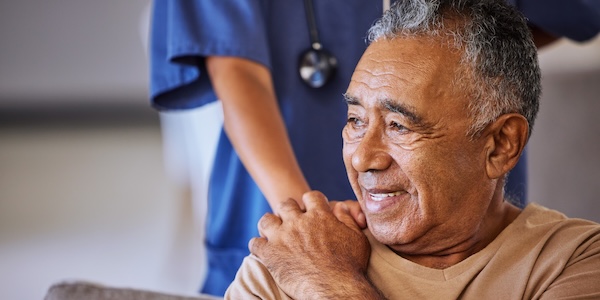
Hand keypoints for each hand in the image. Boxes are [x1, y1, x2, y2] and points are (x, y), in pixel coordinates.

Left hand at [249, 191, 380, 298]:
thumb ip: (347, 219)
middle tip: (291, 222)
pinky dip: (258, 245)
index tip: (311, 210)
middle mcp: (299, 222)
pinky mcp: (270, 253)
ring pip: (266, 220)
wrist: (335, 289)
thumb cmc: (350, 267)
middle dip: (288, 211)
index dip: (311, 202)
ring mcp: (282, 236)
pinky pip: (255, 243)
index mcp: (320, 215)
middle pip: (286, 205)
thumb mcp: (357, 238)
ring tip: (273, 233)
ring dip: (270, 225)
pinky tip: (264, 251)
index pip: (311, 196)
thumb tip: (340, 207)